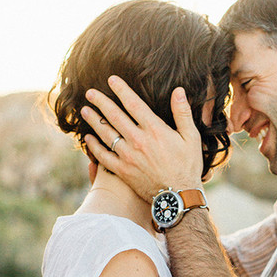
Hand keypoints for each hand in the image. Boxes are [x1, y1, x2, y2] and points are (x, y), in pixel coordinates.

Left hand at [81, 77, 203, 201]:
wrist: (179, 197)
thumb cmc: (188, 167)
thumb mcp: (191, 138)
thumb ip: (183, 113)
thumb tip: (178, 91)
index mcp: (155, 129)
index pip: (133, 103)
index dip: (121, 89)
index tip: (111, 79)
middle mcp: (138, 141)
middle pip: (114, 115)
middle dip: (100, 101)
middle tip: (90, 93)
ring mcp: (128, 156)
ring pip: (105, 134)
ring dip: (94, 121)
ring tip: (85, 111)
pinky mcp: (123, 171)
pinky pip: (104, 156)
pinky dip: (94, 147)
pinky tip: (88, 139)